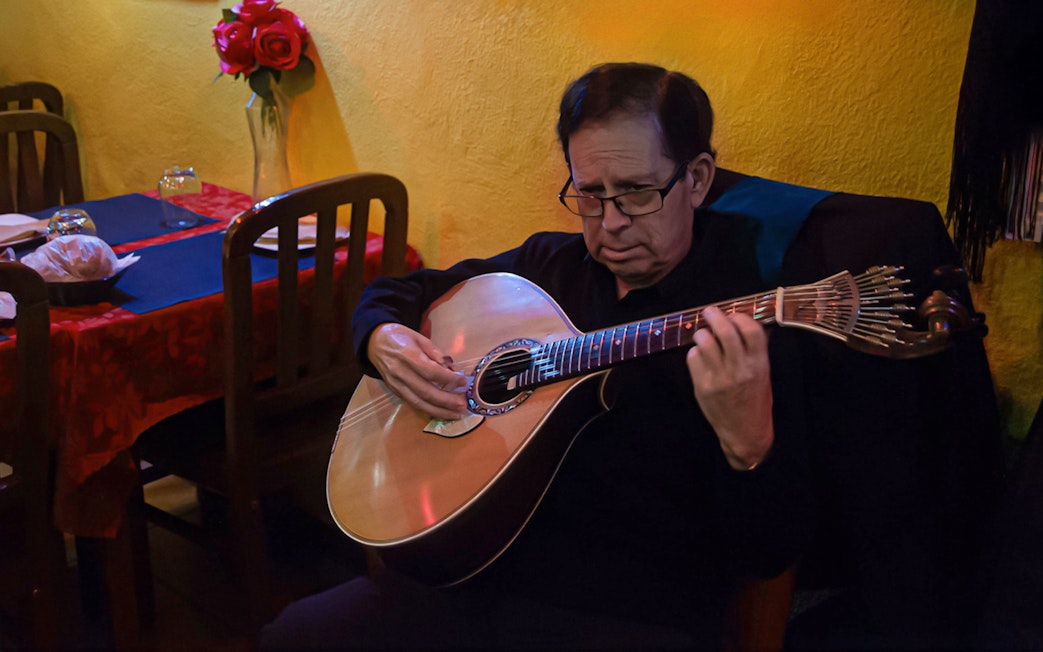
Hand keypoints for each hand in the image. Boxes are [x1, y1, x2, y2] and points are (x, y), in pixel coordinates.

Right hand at [367, 322, 468, 419]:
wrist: (374, 343)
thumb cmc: (400, 337)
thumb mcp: (420, 338)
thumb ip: (436, 354)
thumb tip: (452, 370)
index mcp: (406, 354)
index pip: (430, 371)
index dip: (448, 379)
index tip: (463, 382)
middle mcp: (399, 372)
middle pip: (425, 391)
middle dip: (446, 401)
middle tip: (463, 405)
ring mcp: (395, 384)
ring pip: (418, 403)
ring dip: (439, 411)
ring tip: (456, 414)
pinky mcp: (394, 391)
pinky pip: (412, 404)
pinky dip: (428, 410)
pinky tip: (442, 412)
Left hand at [686, 306, 773, 469]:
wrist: (744, 432)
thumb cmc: (755, 400)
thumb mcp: (763, 373)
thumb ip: (755, 350)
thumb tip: (744, 321)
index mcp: (759, 364)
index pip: (751, 329)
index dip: (740, 317)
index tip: (733, 315)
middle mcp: (740, 370)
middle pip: (725, 331)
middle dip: (715, 316)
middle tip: (710, 312)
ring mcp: (719, 378)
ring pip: (705, 342)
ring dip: (702, 334)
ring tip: (703, 335)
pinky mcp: (702, 386)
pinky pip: (693, 358)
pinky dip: (695, 352)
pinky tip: (700, 356)